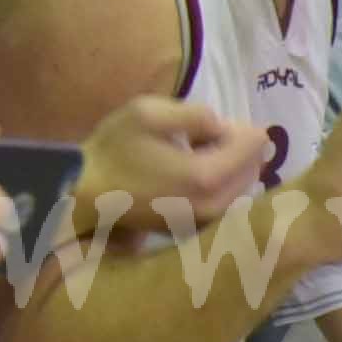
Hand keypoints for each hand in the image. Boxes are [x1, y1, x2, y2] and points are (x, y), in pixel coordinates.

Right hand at [79, 95, 266, 236]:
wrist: (84, 193)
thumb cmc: (113, 149)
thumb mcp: (149, 112)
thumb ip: (198, 114)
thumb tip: (225, 128)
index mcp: (206, 176)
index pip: (256, 143)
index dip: (234, 127)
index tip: (201, 129)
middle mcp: (215, 205)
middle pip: (255, 164)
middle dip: (235, 148)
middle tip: (196, 141)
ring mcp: (207, 222)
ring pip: (245, 184)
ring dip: (228, 166)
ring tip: (191, 157)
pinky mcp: (198, 230)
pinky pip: (228, 200)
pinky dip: (220, 184)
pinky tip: (189, 176)